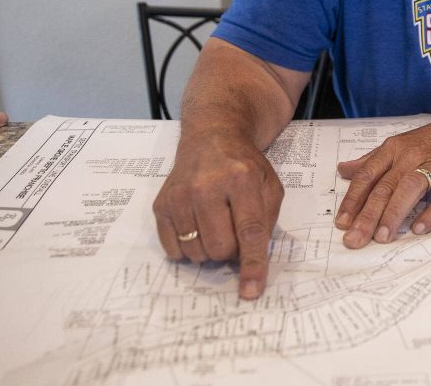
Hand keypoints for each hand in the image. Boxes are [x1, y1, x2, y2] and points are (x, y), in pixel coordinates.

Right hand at [153, 133, 283, 299]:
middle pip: (220, 248)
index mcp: (242, 179)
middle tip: (234, 231)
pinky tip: (197, 225)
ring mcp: (179, 196)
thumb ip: (267, 221)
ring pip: (196, 253)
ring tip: (216, 224)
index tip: (251, 291)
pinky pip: (173, 250)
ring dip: (210, 249)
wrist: (211, 139)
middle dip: (232, 250)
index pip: (249, 231)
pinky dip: (188, 248)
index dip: (252, 264)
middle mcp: (206, 187)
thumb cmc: (245, 167)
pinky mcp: (161, 205)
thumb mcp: (269, 186)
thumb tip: (253, 262)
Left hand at [334, 117, 430, 247]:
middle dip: (368, 215)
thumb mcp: (401, 144)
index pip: (368, 175)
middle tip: (355, 239)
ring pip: (411, 188)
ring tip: (382, 237)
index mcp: (395, 149)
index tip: (342, 223)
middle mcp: (412, 155)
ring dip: (395, 213)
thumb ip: (371, 160)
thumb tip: (342, 170)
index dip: (353, 199)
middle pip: (386, 186)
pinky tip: (419, 228)